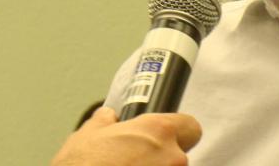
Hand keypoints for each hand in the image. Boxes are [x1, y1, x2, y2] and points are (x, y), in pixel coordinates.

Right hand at [51, 106, 201, 165]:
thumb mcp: (87, 135)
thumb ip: (104, 121)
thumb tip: (107, 116)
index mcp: (158, 131)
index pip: (190, 126)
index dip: (178, 131)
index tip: (166, 137)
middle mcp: (172, 157)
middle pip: (179, 154)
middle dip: (162, 158)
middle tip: (138, 162)